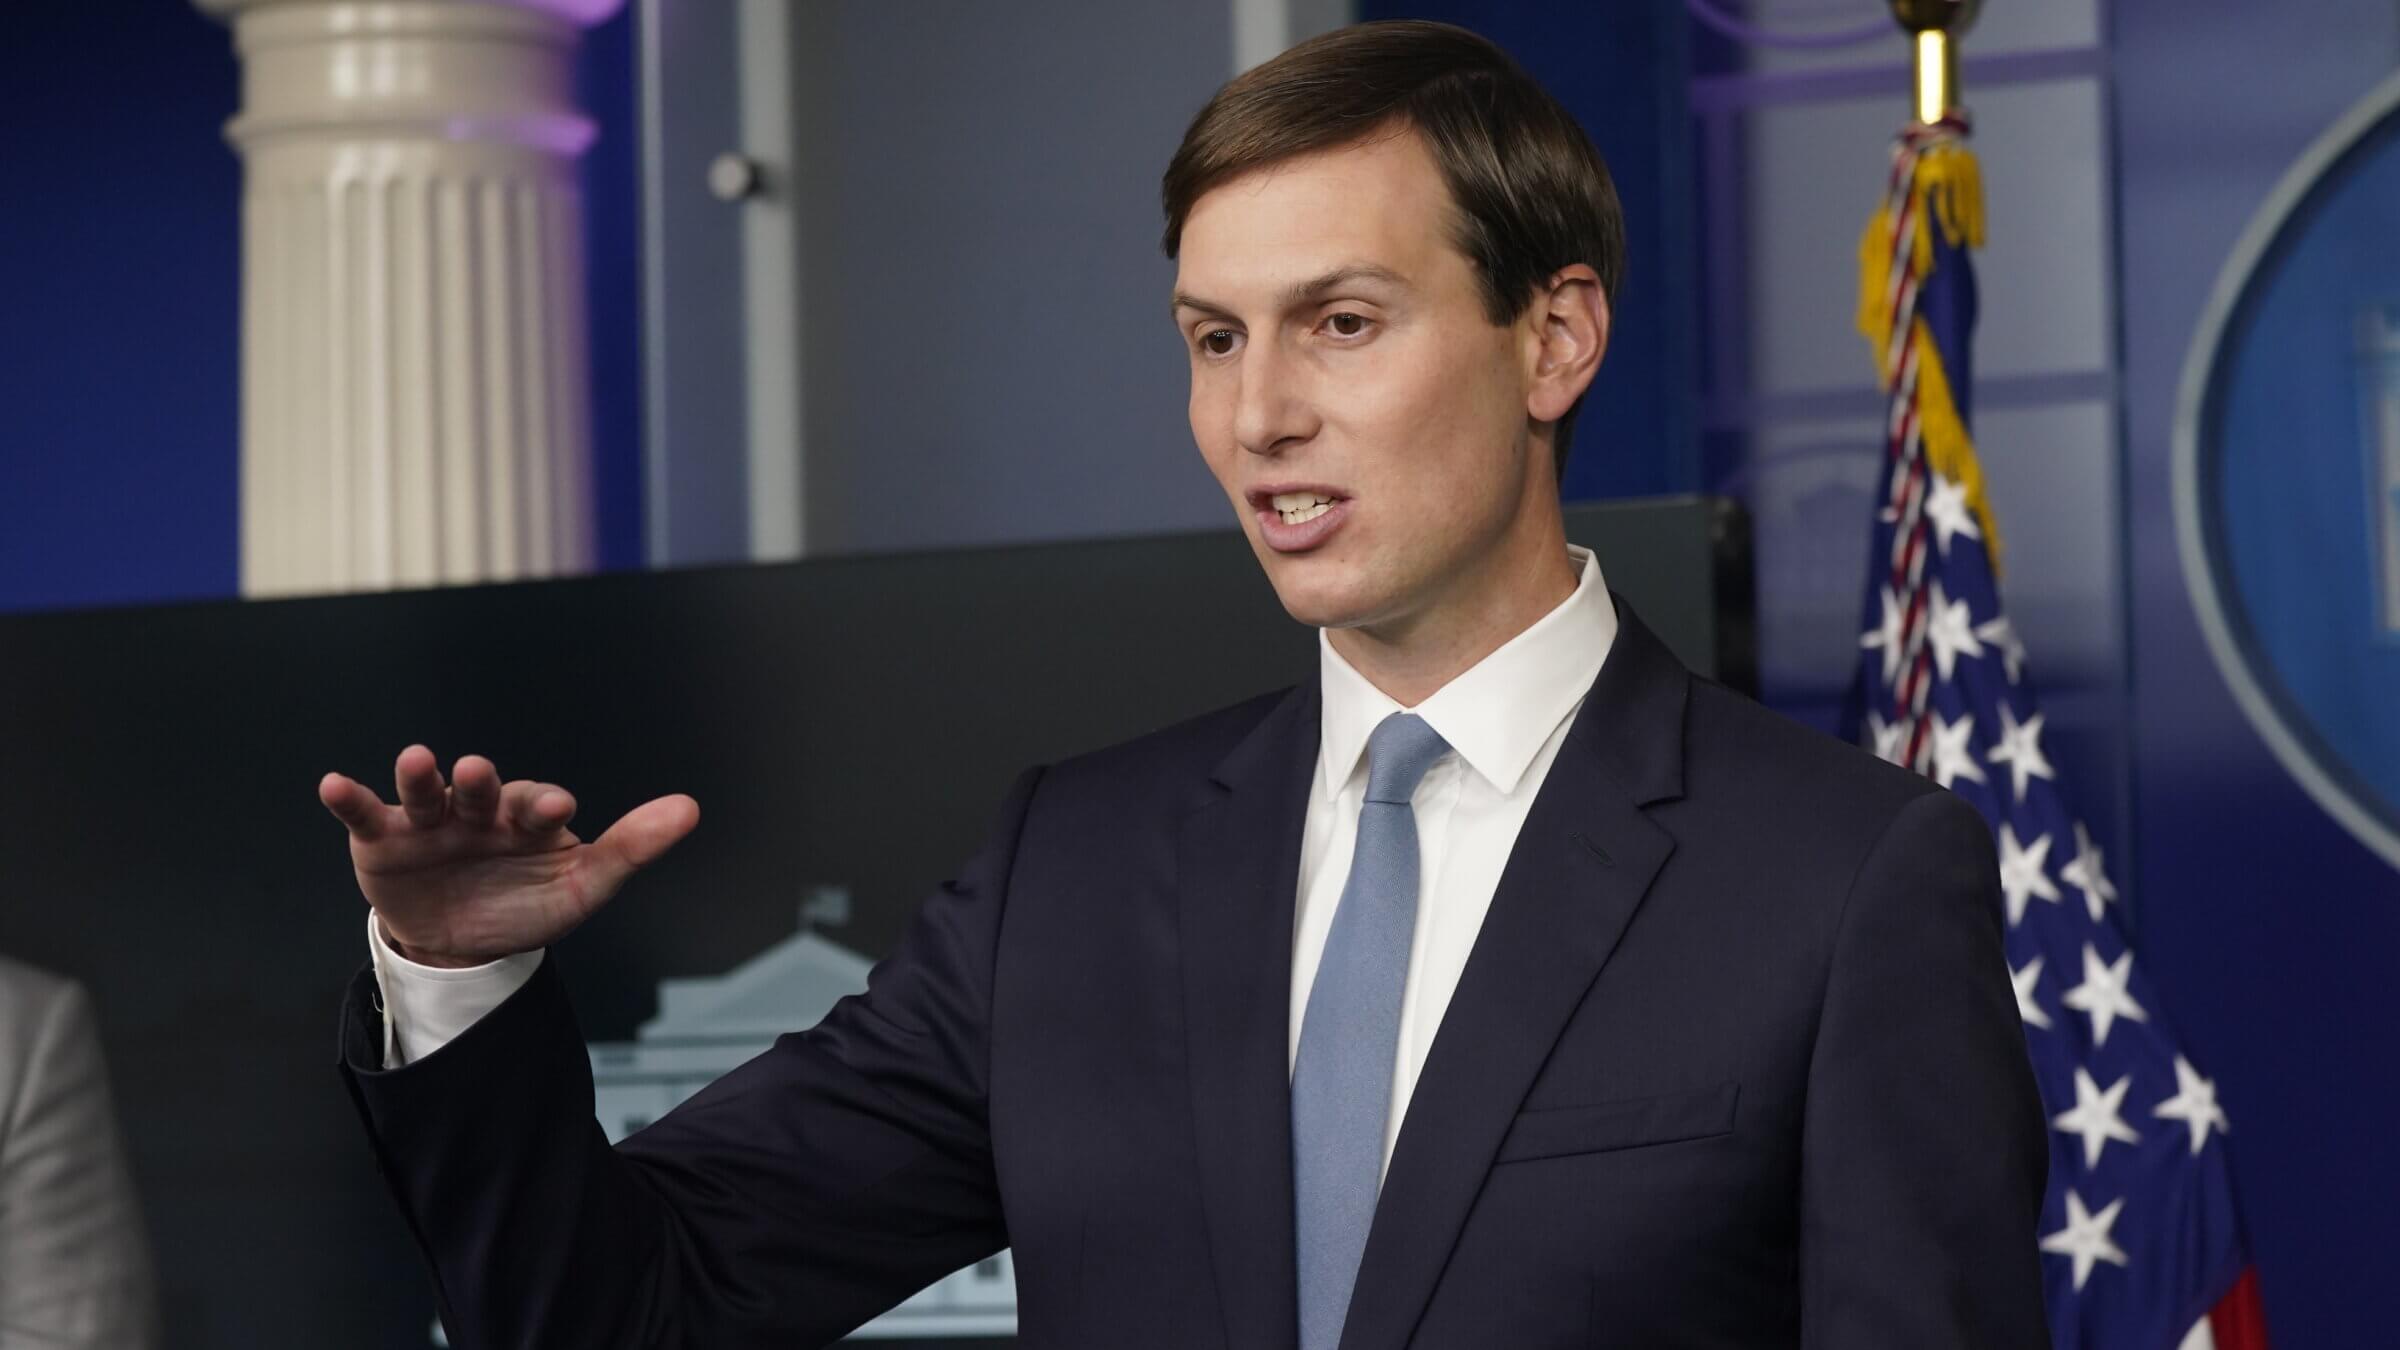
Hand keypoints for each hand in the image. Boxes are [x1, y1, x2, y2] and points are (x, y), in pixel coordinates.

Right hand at [319, 746, 699, 967]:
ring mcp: (430, 821)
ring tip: (419, 761)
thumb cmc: (528, 904)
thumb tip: (690, 808)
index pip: (538, 806)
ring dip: (420, 776)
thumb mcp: (583, 886)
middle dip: (480, 782)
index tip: (559, 808)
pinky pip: (365, 815)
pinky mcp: (384, 839)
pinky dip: (350, 798)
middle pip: (480, 791)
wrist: (463, 946)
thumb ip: (632, 847)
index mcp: (528, 817)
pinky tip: (333, 785)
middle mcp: (478, 810)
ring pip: (425, 792)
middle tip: (479, 772)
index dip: (546, 806)